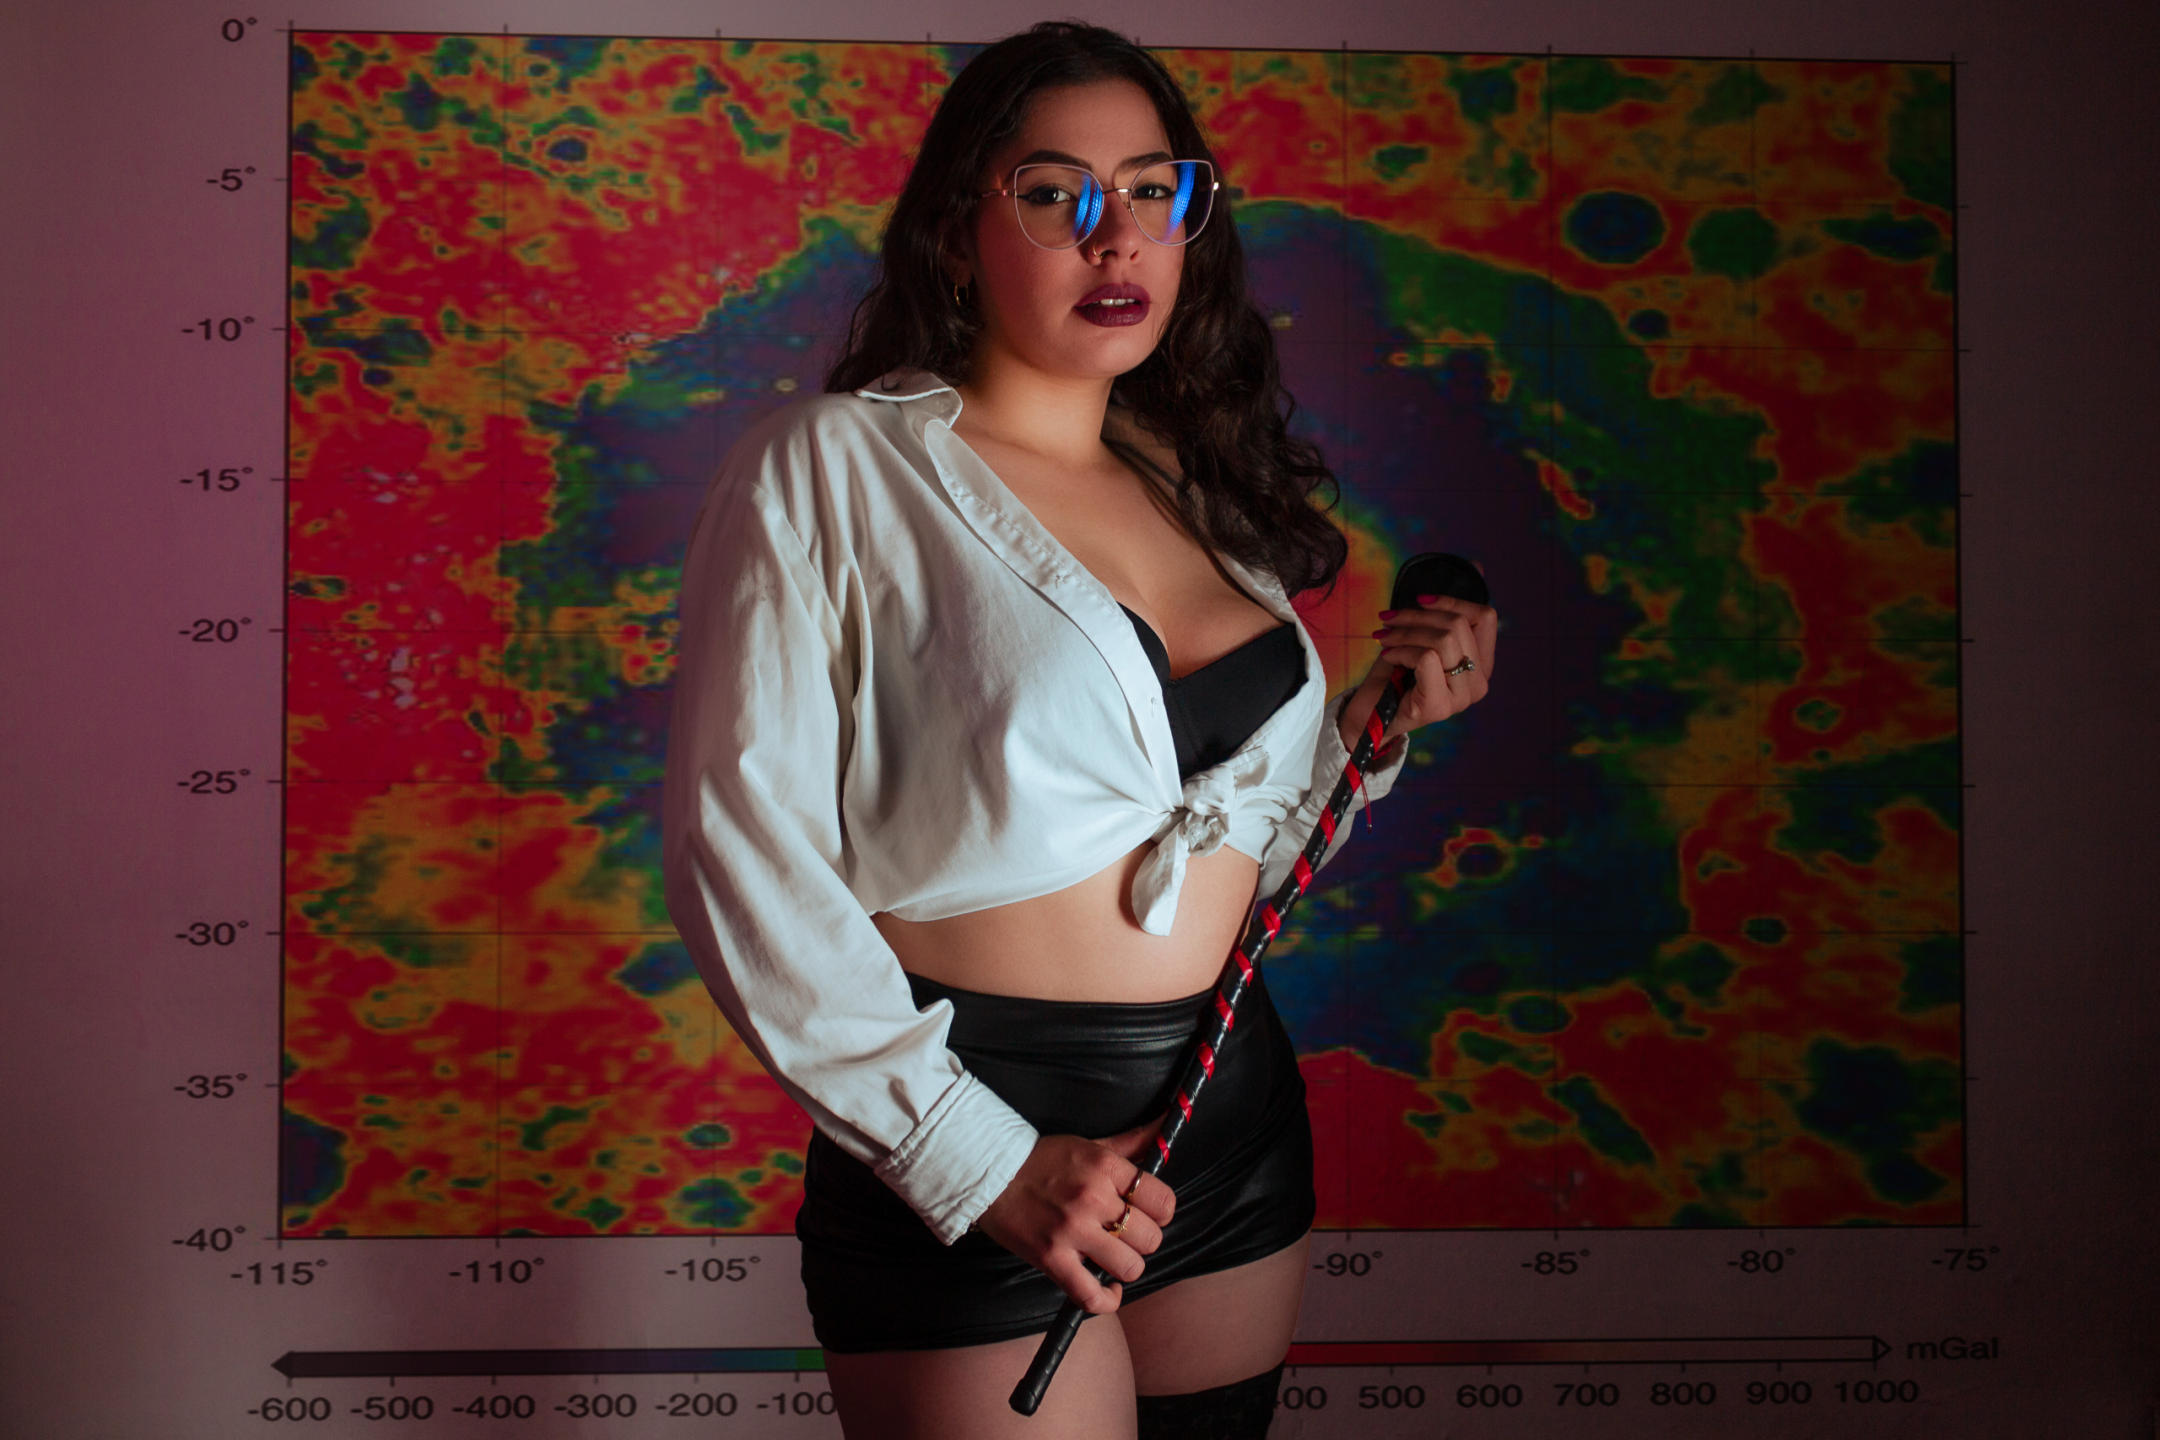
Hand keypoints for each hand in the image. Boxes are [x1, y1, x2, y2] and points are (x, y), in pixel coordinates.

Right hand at [971, 1118, 1176, 1314]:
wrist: (989, 1172)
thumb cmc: (1042, 1159)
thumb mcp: (1090, 1144)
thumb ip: (1132, 1141)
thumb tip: (1165, 1124)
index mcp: (1105, 1167)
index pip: (1162, 1200)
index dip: (1161, 1212)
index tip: (1149, 1214)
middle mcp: (1093, 1198)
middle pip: (1150, 1237)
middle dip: (1143, 1239)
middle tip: (1126, 1234)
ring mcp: (1072, 1231)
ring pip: (1130, 1266)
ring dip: (1126, 1265)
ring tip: (1113, 1255)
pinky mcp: (1051, 1258)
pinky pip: (1091, 1295)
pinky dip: (1107, 1300)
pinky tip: (1109, 1289)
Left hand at [1340, 584, 1498, 750]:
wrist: (1367, 718)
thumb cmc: (1395, 676)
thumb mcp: (1420, 636)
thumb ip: (1445, 609)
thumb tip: (1478, 564)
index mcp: (1481, 664)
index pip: (1485, 617)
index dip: (1452, 600)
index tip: (1419, 599)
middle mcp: (1479, 683)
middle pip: (1457, 625)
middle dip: (1416, 616)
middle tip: (1388, 620)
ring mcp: (1462, 697)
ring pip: (1442, 639)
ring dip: (1404, 633)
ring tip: (1383, 638)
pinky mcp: (1439, 706)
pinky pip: (1427, 658)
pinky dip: (1401, 651)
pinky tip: (1387, 656)